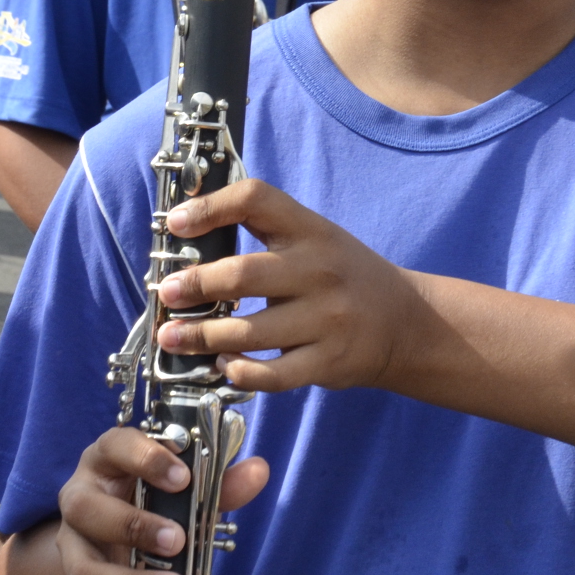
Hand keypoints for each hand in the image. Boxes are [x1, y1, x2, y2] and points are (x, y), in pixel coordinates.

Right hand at [53, 426, 270, 574]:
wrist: (119, 539)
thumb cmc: (156, 502)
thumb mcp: (186, 491)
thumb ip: (220, 483)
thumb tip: (259, 471)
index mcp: (107, 464)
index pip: (115, 446)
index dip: (145, 458)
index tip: (183, 478)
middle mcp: (80, 503)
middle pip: (86, 510)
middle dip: (133, 527)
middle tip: (178, 542)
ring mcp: (73, 552)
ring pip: (81, 569)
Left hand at [149, 178, 427, 394]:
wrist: (406, 323)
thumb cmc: (343, 276)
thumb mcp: (315, 239)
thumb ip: (266, 234)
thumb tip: (190, 240)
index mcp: (310, 230)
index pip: (256, 199)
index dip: (211, 207)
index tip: (177, 222)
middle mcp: (319, 270)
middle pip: (244, 274)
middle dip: (195, 285)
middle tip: (167, 293)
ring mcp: (326, 319)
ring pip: (249, 331)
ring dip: (202, 337)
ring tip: (174, 338)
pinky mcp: (328, 361)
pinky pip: (273, 374)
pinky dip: (241, 373)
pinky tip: (223, 367)